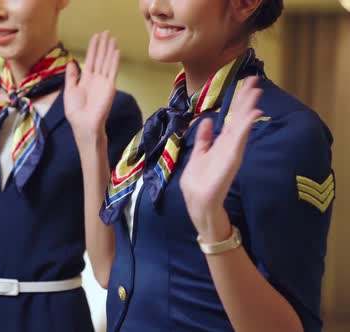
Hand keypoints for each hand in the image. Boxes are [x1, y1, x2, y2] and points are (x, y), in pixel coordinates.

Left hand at [64, 31, 120, 144]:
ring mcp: (103, 82)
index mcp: (85, 79)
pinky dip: (114, 61)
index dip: (93, 48)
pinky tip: (116, 51)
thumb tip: (71, 63)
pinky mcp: (109, 86)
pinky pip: (112, 71)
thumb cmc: (76, 112)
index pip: (90, 60)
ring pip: (107, 62)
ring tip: (112, 38)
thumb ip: (71, 77)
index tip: (96, 37)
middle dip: (103, 45)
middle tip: (106, 32)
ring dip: (109, 50)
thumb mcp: (69, 91)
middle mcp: (96, 79)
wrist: (85, 124)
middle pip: (100, 58)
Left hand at [180, 77, 263, 240]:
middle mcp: (228, 146)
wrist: (200, 206)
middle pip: (239, 118)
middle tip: (255, 79)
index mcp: (220, 144)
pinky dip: (247, 125)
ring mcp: (231, 152)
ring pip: (242, 125)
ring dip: (248, 107)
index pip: (230, 118)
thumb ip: (203, 140)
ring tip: (256, 90)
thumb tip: (205, 120)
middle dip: (245, 99)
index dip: (236, 102)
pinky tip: (254, 113)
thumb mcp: (197, 156)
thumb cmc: (199, 185)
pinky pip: (240, 139)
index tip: (244, 84)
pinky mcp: (232, 159)